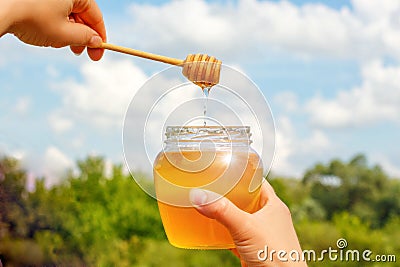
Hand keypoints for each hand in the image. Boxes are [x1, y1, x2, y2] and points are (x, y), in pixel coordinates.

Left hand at [1, 0, 105, 60]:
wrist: (0, 10)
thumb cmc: (32, 19)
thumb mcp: (65, 34)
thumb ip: (85, 38)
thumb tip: (96, 41)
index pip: (95, 16)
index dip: (99, 37)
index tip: (98, 52)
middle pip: (82, 15)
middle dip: (82, 36)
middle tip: (80, 53)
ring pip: (67, 14)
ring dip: (69, 32)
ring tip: (61, 44)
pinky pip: (54, 10)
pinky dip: (56, 24)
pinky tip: (49, 35)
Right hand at [190, 181, 306, 266]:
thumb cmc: (275, 254)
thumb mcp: (246, 228)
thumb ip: (222, 211)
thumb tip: (198, 195)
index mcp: (274, 205)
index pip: (257, 181)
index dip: (242, 173)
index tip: (224, 167)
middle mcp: (269, 217)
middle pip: (246, 199)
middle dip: (229, 194)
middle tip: (210, 186)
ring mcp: (262, 234)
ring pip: (241, 218)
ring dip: (226, 214)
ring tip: (207, 205)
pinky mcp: (254, 249)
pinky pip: (236, 236)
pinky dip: (224, 234)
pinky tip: (212, 232)